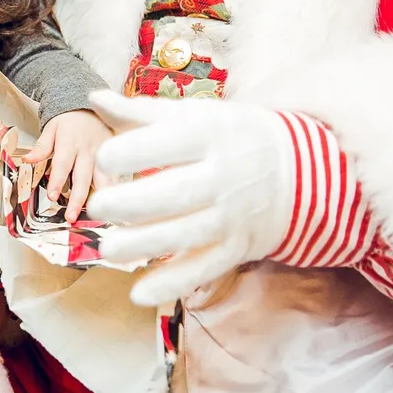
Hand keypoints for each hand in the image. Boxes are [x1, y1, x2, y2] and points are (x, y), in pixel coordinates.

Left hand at [24, 109, 110, 221]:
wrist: (91, 108)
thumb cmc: (70, 121)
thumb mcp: (52, 128)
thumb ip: (41, 147)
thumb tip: (27, 160)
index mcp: (70, 143)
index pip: (63, 164)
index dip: (58, 181)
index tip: (53, 197)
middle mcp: (87, 151)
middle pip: (83, 177)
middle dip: (78, 199)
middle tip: (71, 216)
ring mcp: (103, 155)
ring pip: (103, 179)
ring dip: (100, 198)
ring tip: (98, 215)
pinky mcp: (114, 158)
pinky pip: (116, 176)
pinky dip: (114, 191)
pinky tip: (114, 205)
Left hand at [87, 91, 294, 305]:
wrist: (299, 172)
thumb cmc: (232, 136)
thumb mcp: (196, 116)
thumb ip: (142, 112)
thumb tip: (94, 98)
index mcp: (211, 134)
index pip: (169, 142)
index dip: (133, 151)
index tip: (103, 159)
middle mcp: (223, 175)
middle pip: (176, 193)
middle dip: (134, 202)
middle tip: (97, 206)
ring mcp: (231, 215)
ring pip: (186, 235)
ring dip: (145, 245)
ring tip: (107, 248)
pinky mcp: (235, 248)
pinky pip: (203, 269)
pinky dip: (173, 284)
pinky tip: (139, 293)